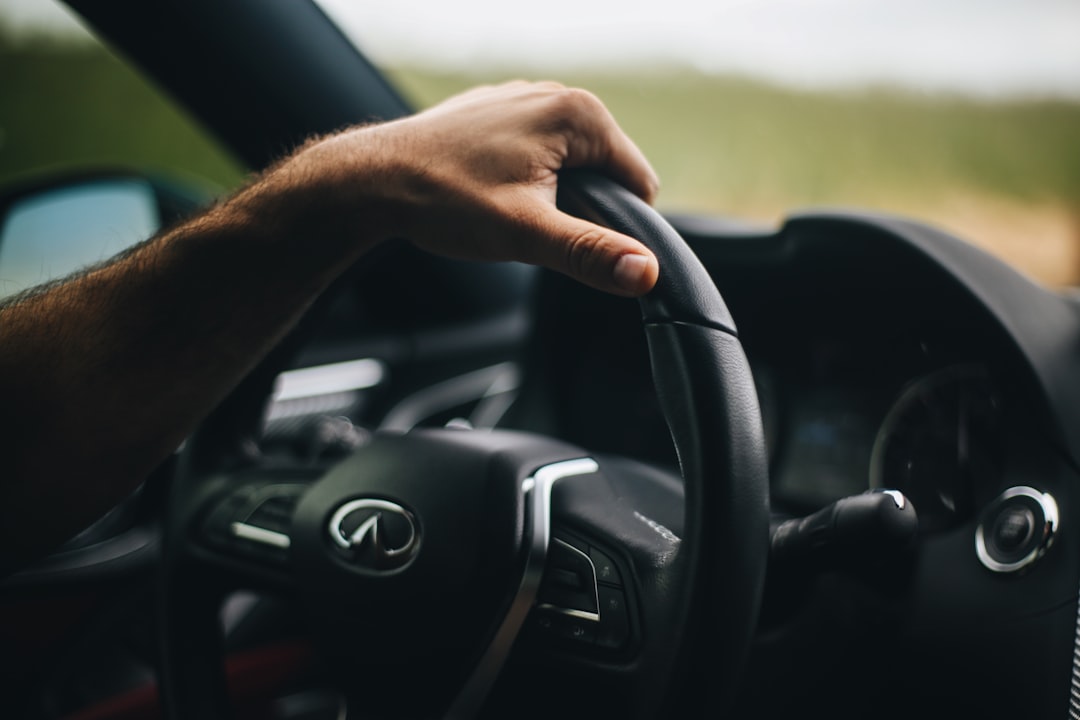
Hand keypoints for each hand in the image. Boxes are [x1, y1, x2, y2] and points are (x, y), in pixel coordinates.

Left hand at [296, 81, 660, 296]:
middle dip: (579, 210)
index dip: (617, 226)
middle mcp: (556, 95)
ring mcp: (524, 98)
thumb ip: (592, 253)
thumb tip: (646, 272)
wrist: (373, 180)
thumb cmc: (444, 199)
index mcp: (578, 115)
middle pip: (605, 174)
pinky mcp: (499, 112)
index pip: (639, 183)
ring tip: (502, 209)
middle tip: (527, 226)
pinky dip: (524, 179)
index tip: (570, 242)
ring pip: (570, 166)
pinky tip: (487, 192)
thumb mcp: (526, 235)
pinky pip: (537, 153)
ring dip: (550, 197)